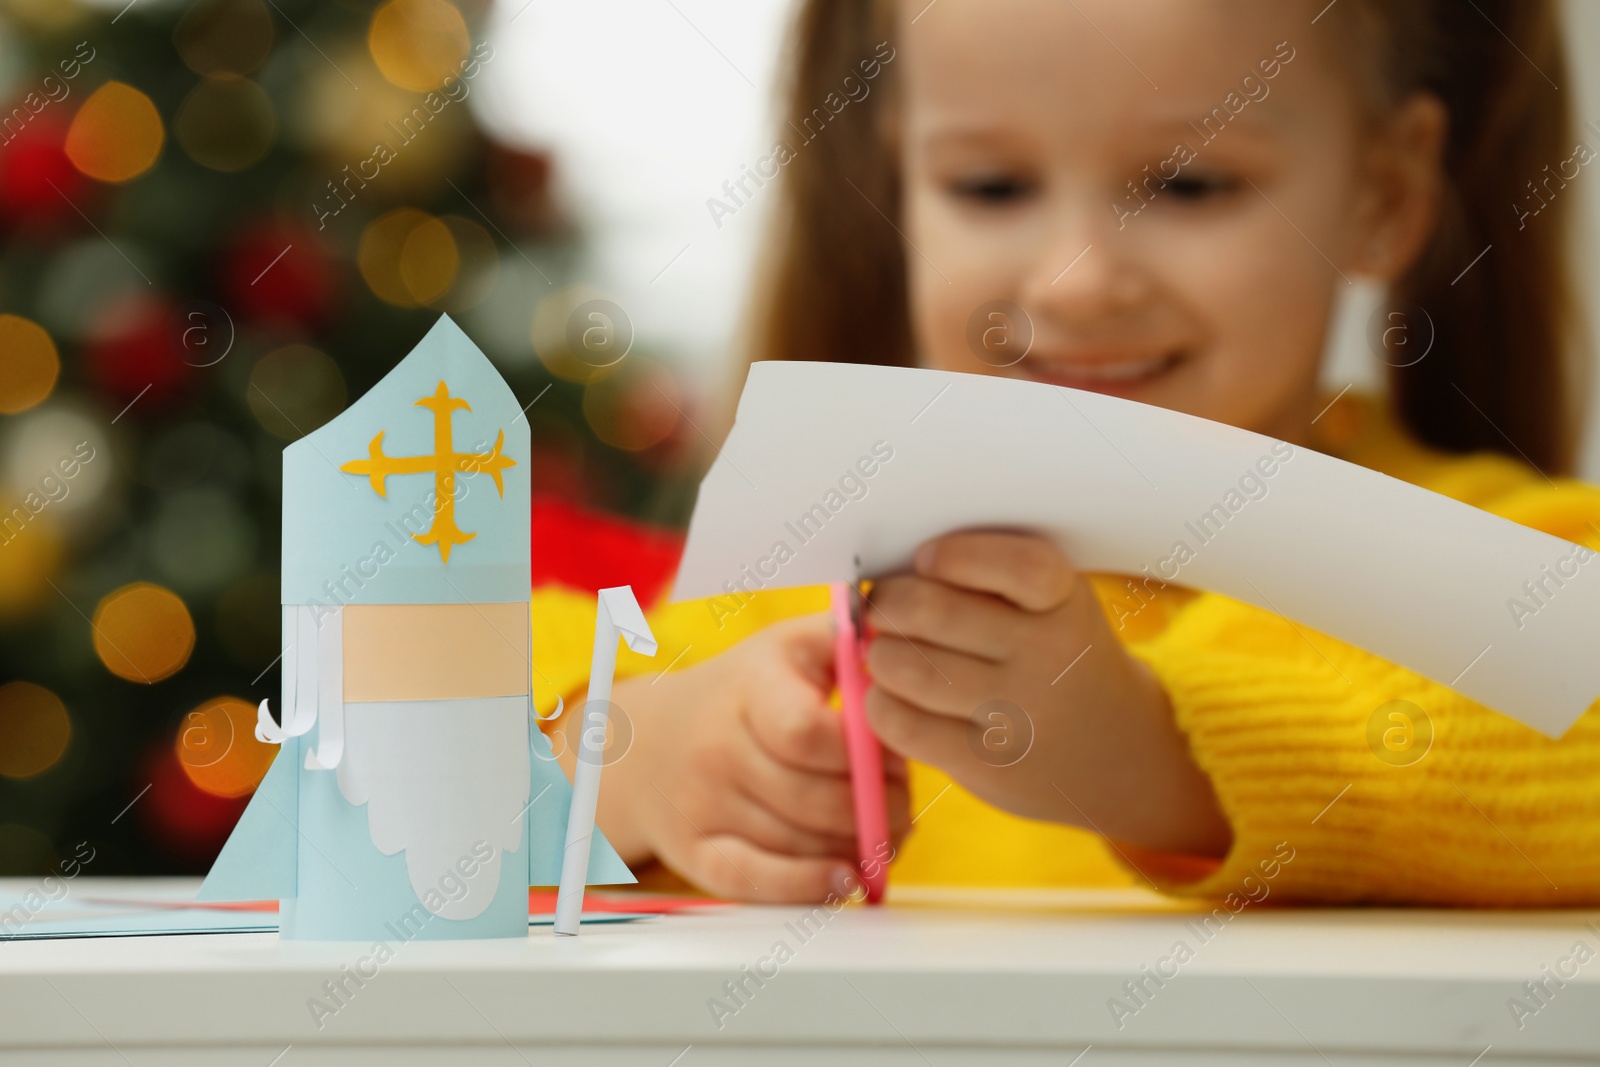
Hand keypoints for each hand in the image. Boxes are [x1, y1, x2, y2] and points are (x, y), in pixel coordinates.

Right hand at [561, 613, 910, 901]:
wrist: (651, 740)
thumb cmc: (745, 692)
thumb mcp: (790, 647)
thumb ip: (849, 642)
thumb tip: (906, 655)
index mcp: (748, 687)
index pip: (806, 732)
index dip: (863, 754)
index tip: (895, 755)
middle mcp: (717, 747)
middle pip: (811, 798)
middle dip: (876, 809)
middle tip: (903, 805)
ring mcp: (701, 804)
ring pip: (797, 843)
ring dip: (855, 848)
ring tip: (884, 835)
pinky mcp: (695, 853)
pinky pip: (753, 881)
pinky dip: (805, 887)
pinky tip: (843, 881)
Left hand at [862, 531, 1230, 856]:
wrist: (1121, 756)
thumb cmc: (1062, 661)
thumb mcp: (1057, 608)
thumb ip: (991, 583)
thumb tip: (888, 577)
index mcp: (1067, 602)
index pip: (1014, 565)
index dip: (955, 556)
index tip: (926, 560)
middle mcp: (1047, 657)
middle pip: (932, 611)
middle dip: (890, 602)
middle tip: (885, 606)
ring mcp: (1017, 715)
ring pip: (906, 667)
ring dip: (880, 654)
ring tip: (888, 652)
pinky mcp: (987, 764)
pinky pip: (903, 723)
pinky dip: (881, 703)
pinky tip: (893, 696)